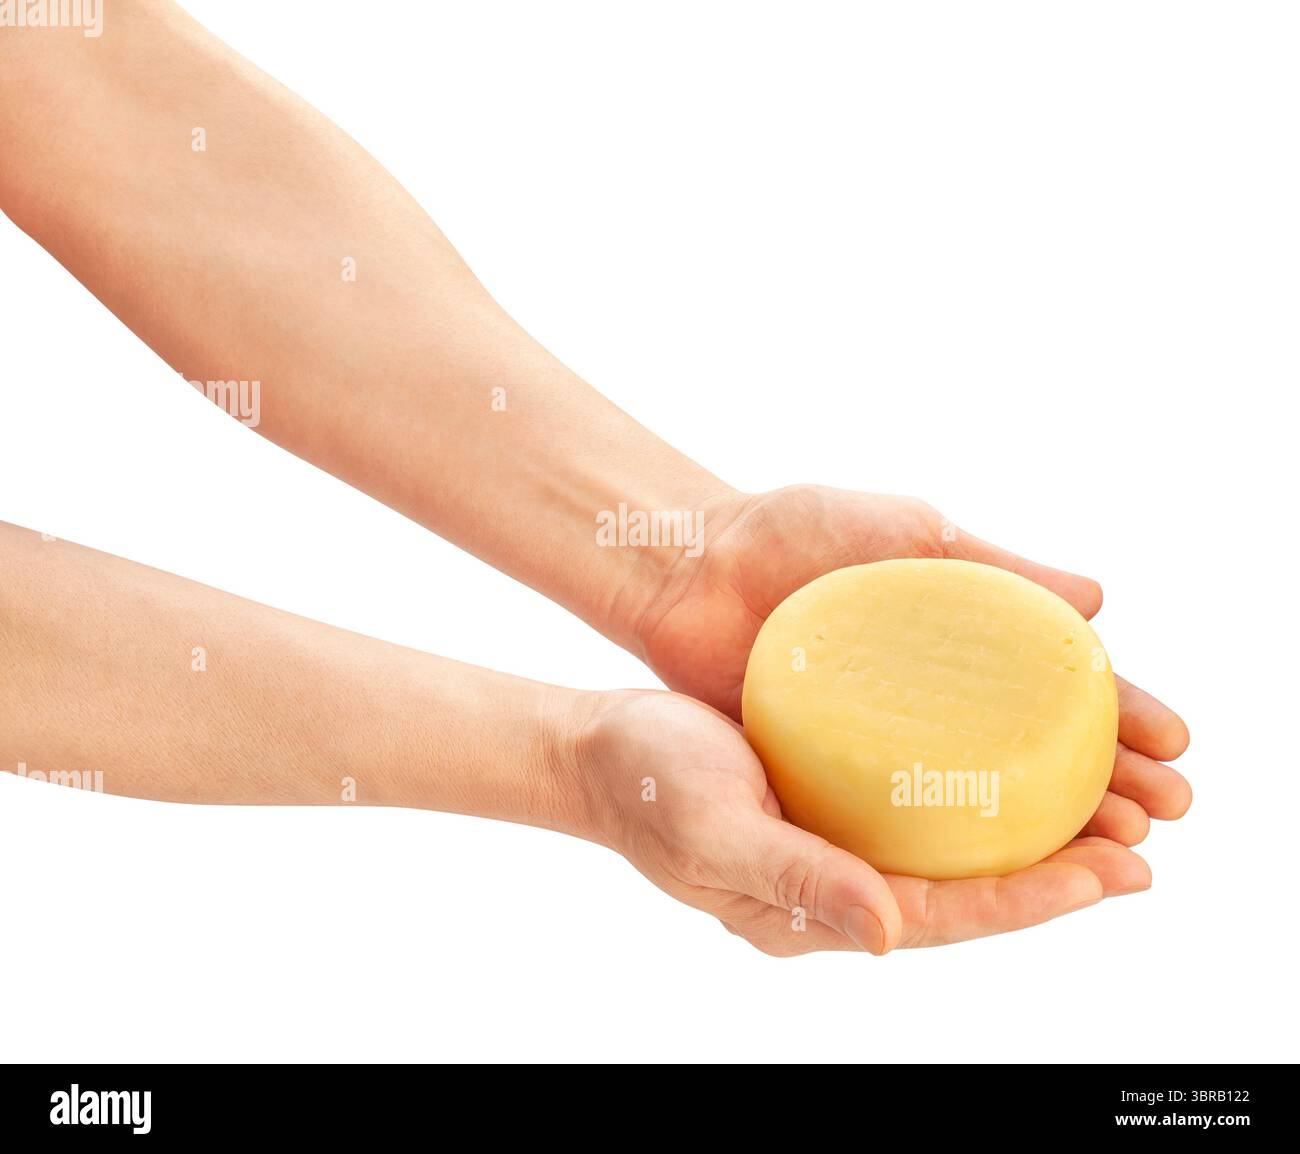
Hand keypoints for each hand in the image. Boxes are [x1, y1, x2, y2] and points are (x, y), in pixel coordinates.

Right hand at [578, 690, 1152, 953]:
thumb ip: (797, 881)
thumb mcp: (713, 831)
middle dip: (1057, 873)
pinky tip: (1013, 757)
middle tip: (1142, 843)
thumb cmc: (645, 787)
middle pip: (969, 889)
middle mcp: (842, 883)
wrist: (600, 747)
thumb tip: (891, 934)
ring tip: (1106, 805)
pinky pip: (919, 800)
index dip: (1033, 901)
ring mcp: (839, 840)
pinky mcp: (833, 795)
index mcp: (819, 909)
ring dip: (1029, 829)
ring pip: (953, 846)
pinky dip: (975, 786)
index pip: (947, 916)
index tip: (1112, 876)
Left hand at [631, 485, 1191, 847]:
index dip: (1119, 713)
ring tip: (1112, 847)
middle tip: (1161, 813)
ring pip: (979, 796)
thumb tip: (1102, 597)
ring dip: (1050, 824)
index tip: (1174, 743)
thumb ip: (993, 566)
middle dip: (1106, 781)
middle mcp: (928, 698)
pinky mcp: (828, 775)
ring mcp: (881, 743)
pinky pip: (900, 820)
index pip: (1054, 683)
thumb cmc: (790, 532)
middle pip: (1032, 749)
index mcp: (956, 637)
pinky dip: (955, 845)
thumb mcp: (903, 533)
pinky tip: (1004, 869)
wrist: (687, 565)